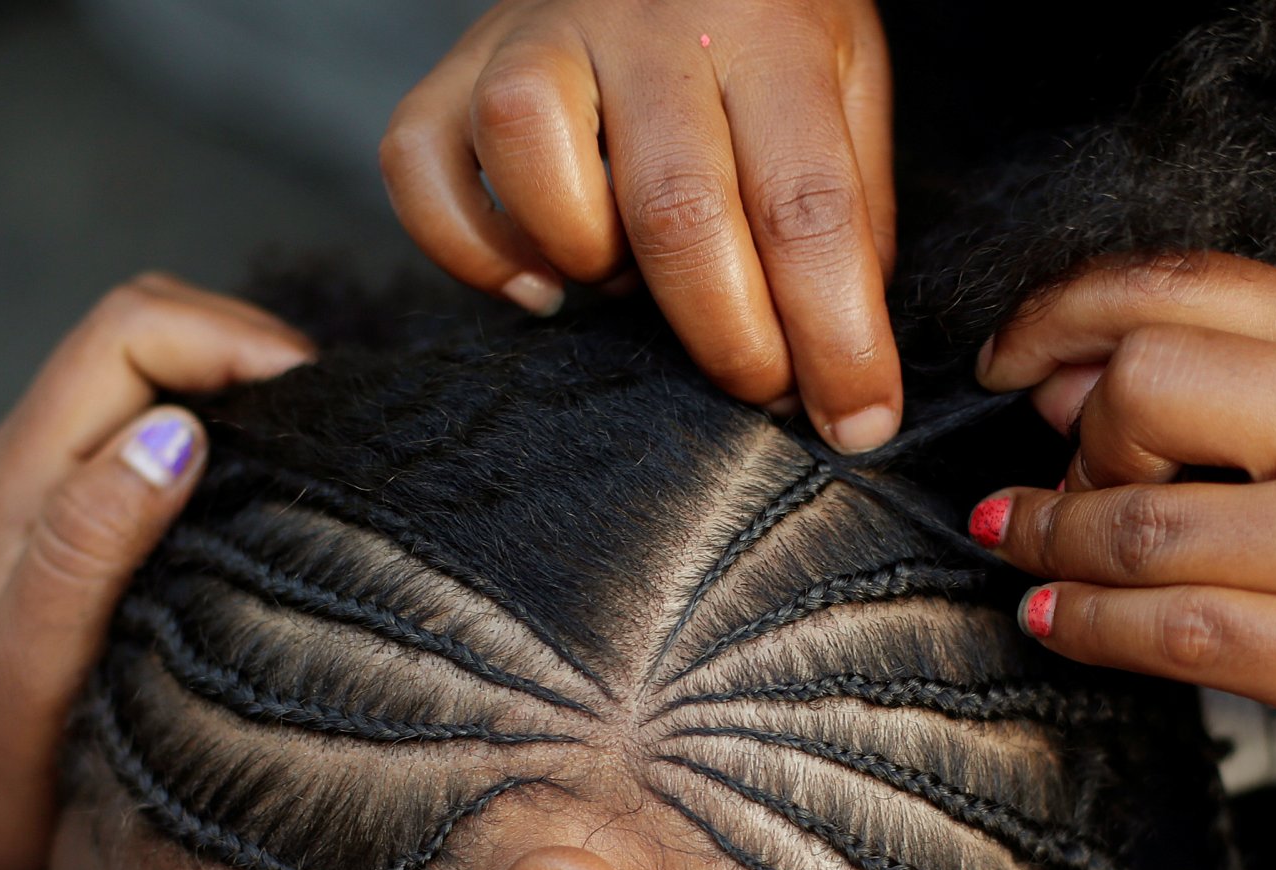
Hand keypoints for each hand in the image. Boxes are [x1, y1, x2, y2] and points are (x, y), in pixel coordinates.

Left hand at [0, 276, 311, 869]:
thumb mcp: (35, 671)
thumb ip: (85, 547)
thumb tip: (170, 431)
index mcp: (18, 474)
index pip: (132, 330)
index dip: (232, 339)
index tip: (321, 407)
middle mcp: (32, 464)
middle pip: (147, 331)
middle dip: (245, 347)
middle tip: (335, 426)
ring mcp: (58, 496)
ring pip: (160, 382)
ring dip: (240, 391)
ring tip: (318, 456)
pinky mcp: (88, 535)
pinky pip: (164, 442)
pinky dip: (231, 441)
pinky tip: (279, 503)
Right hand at [383, 0, 900, 451]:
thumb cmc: (760, 16)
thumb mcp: (845, 76)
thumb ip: (851, 201)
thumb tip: (842, 350)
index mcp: (764, 25)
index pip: (807, 203)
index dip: (835, 335)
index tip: (856, 423)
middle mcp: (645, 18)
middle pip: (674, 209)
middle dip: (728, 339)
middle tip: (759, 389)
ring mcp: (535, 35)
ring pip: (529, 155)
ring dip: (587, 260)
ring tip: (630, 284)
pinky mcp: (453, 67)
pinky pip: (419, 165)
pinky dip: (472, 248)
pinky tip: (539, 279)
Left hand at [968, 252, 1275, 865]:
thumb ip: (1259, 400)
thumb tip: (1069, 386)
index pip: (1195, 285)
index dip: (1068, 311)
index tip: (1008, 357)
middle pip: (1150, 386)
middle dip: (1074, 446)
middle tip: (1060, 488)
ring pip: (1150, 527)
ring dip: (1057, 544)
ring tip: (1028, 551)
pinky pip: (1186, 635)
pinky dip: (1093, 627)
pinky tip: (1060, 619)